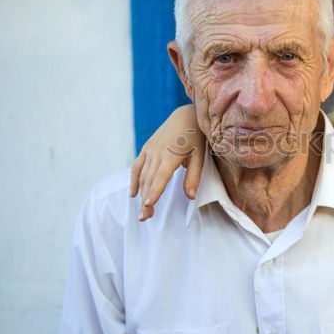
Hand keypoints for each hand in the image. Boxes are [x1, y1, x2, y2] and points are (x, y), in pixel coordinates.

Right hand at [129, 104, 204, 220]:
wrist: (185, 116)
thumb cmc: (195, 138)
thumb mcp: (200, 156)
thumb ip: (194, 176)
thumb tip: (190, 196)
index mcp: (171, 154)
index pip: (161, 176)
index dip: (154, 191)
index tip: (148, 204)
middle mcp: (157, 152)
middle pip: (149, 180)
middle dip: (146, 200)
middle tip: (145, 217)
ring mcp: (149, 150)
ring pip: (142, 175)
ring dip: (141, 194)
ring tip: (143, 212)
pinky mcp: (146, 149)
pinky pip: (137, 166)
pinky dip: (134, 180)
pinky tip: (133, 194)